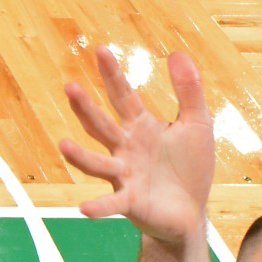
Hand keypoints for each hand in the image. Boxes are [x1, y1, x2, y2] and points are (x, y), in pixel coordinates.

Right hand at [58, 49, 215, 242]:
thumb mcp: (197, 123)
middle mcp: (125, 149)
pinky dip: (99, 206)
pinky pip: (112, 204)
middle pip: (102, 125)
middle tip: (70, 87)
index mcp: (140, 127)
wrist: (191, 211)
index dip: (112, 74)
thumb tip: (176, 53)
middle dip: (86, 108)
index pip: (123, 96)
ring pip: (97, 164)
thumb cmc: (189, 167)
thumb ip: (188, 90)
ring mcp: (124, 176)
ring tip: (63, 145)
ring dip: (80, 156)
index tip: (100, 50)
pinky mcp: (131, 202)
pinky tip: (84, 208)